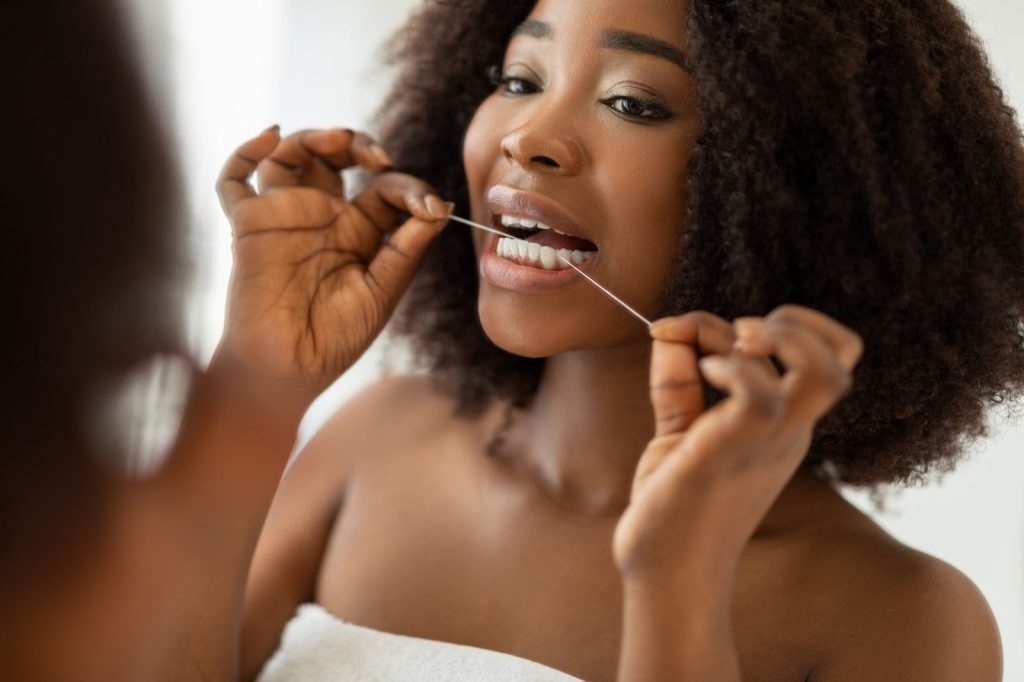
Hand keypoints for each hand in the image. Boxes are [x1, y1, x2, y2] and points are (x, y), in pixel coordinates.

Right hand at [214, 126, 449, 396]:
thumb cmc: (337, 339)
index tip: (429, 206)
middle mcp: (321, 217)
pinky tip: (270, 135)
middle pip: (336, 157)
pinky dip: (246, 150)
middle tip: (378, 158)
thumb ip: (408, 247)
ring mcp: (284, 217)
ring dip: (314, 137)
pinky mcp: (249, 225)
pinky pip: (235, 178)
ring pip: (291, 155)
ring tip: (338, 139)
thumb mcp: (383, 291)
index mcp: (359, 233)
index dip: (409, 188)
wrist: (289, 369)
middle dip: (359, 144)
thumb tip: (441, 205)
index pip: (384, 189)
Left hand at [612, 305, 862, 580]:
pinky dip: (732, 366)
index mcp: (784, 424)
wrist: (666, 573)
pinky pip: (760, 395)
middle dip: (791, 320)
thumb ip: (677, 379)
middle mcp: (788, 432)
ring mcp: (767, 442)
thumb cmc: (674, 503)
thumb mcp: (678, 430)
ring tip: (727, 346)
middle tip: (736, 334)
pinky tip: (702, 372)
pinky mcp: (730, 451)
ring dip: (777, 336)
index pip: (831, 357)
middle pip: (840, 356)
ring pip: (824, 372)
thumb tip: (668, 330)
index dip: (793, 323)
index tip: (731, 331)